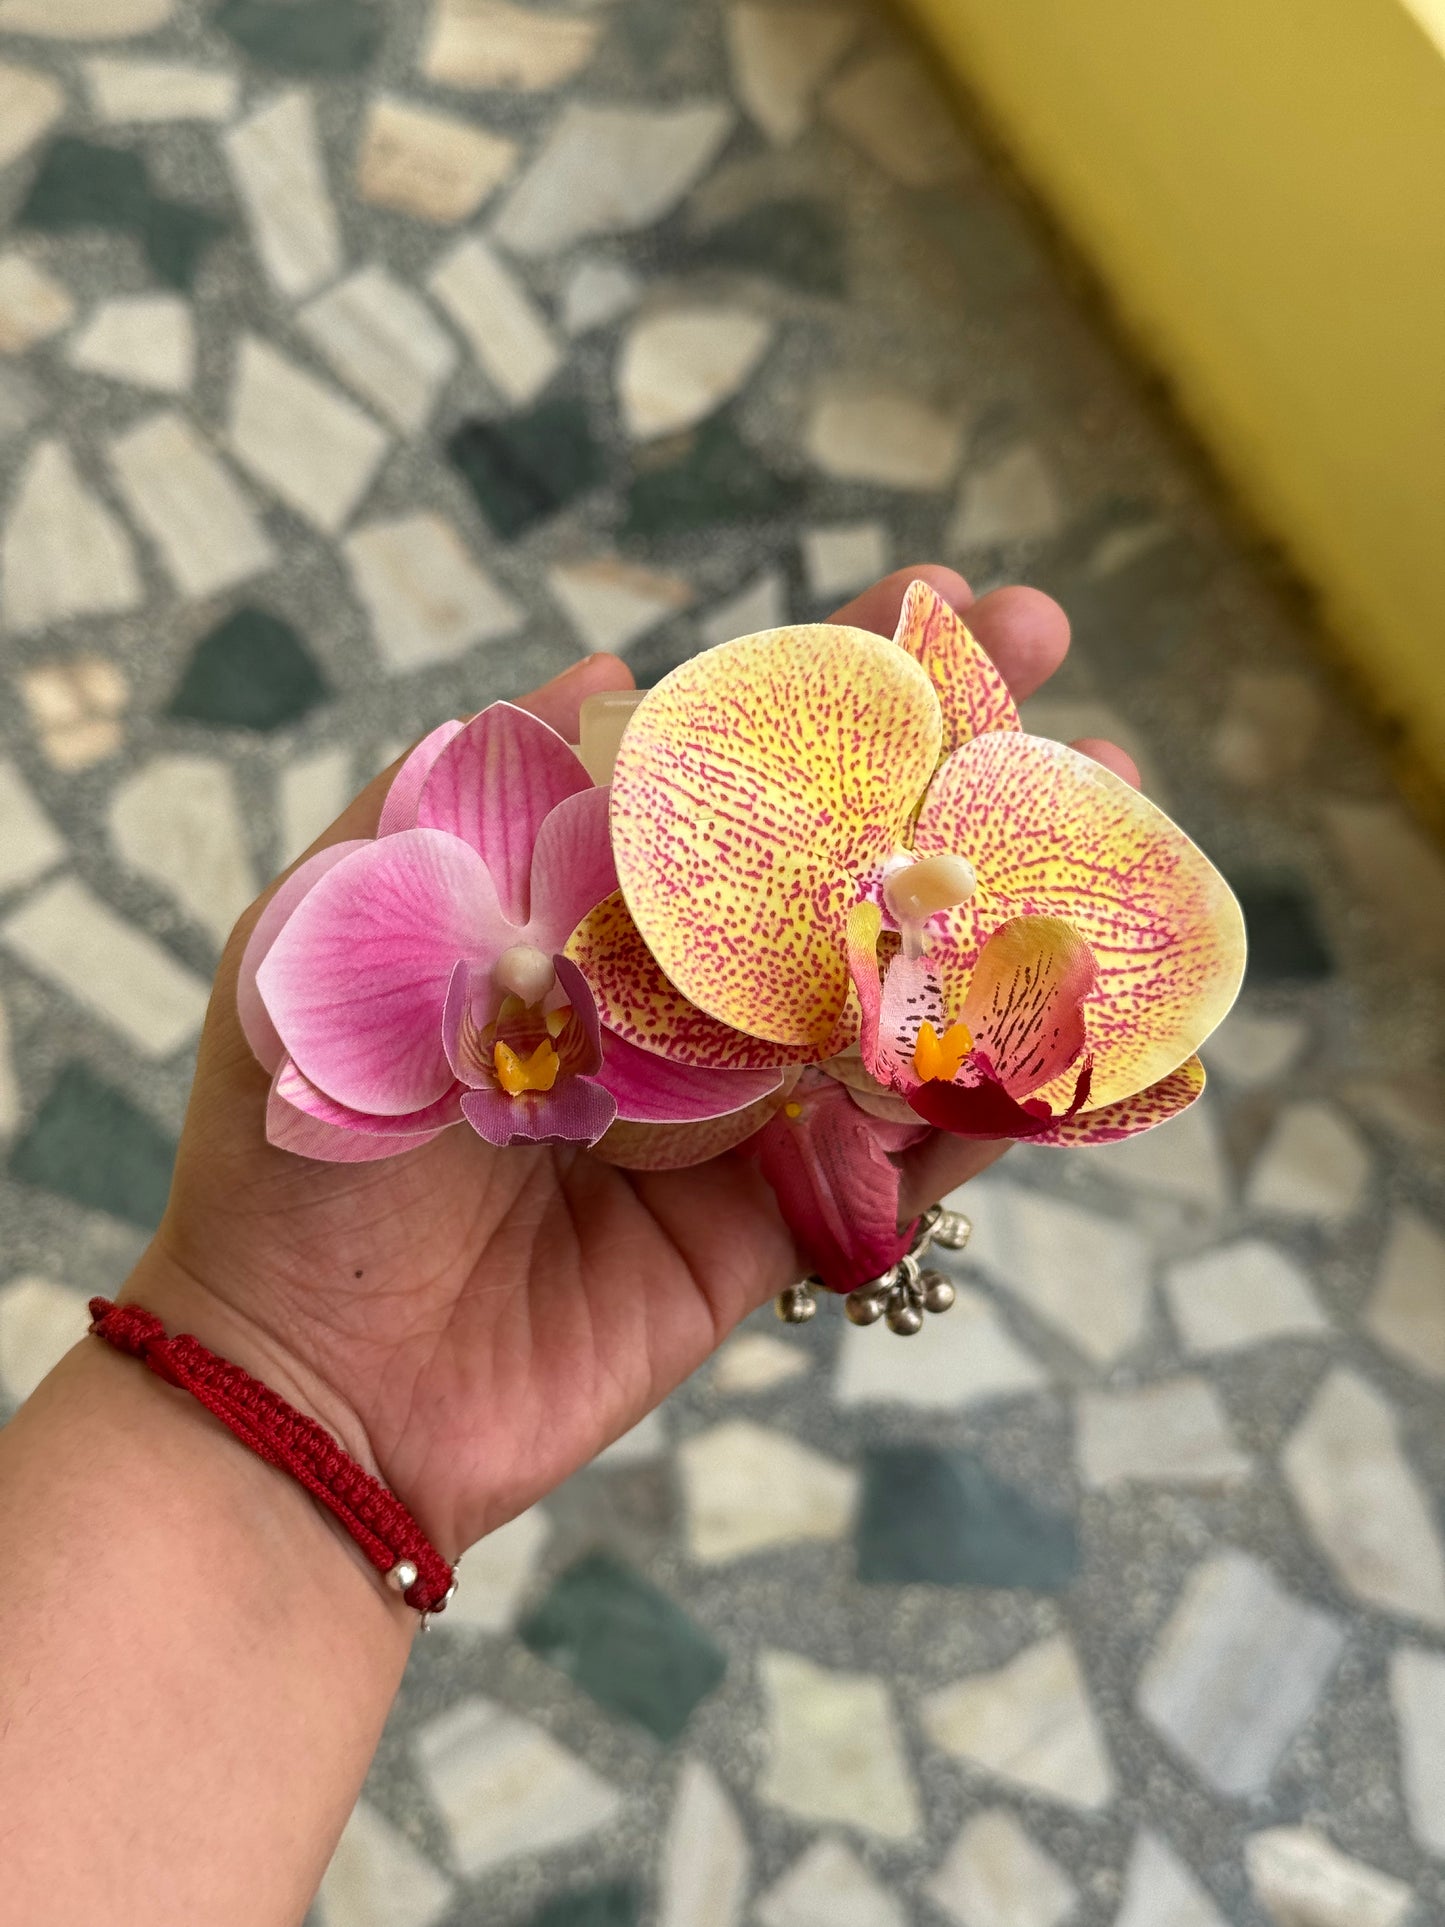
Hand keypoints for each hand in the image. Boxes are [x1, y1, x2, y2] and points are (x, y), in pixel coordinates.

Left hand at [130, 568, 1136, 1560]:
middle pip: (831, 867)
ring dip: (1007, 917)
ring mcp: (728, 1118)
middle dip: (947, 771)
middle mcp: (664, 1003)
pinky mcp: (767, 1233)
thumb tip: (603, 668)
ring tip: (1119, 823)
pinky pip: (897, 1159)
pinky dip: (990, 1101)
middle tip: (1065, 676)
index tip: (936, 601)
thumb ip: (457, 799)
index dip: (828, 687)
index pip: (720, 771)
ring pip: (890, 1001)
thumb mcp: (338, 938)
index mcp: (569, 916)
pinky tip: (1084, 1024)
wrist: (305, 1395)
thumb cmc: (302, 1153)